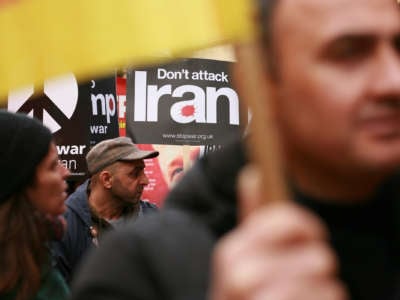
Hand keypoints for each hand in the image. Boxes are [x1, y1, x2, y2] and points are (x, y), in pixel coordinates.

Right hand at [209, 166, 347, 299]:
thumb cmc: (243, 293)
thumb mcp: (239, 255)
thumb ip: (250, 215)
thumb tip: (253, 173)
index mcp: (232, 250)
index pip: (288, 219)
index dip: (307, 226)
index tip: (309, 236)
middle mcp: (243, 275)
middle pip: (319, 255)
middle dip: (315, 267)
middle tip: (300, 278)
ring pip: (329, 284)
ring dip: (321, 292)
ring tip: (299, 298)